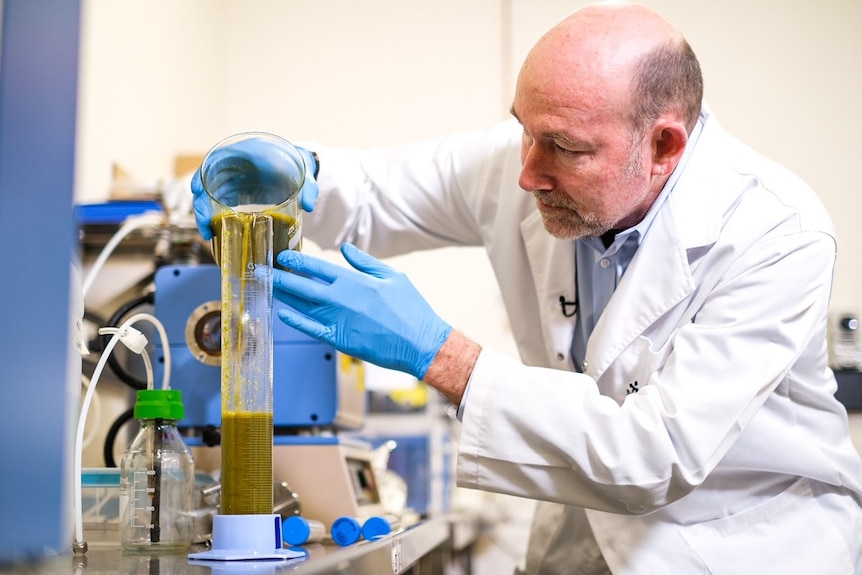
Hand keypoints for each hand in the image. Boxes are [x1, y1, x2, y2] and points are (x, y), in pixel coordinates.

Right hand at [190, 137, 318, 240]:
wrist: (297, 170)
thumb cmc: (298, 165)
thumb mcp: (305, 172)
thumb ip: (308, 186)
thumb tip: (309, 205)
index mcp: (246, 153)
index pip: (216, 160)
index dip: (203, 174)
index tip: (196, 189)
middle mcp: (234, 165)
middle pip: (207, 181)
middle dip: (201, 203)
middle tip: (204, 224)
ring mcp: (232, 179)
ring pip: (209, 195)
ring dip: (204, 214)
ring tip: (208, 234)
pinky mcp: (235, 192)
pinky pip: (218, 203)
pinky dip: (214, 217)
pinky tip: (215, 232)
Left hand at [273, 244, 452, 379]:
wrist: (420, 342)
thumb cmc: (410, 309)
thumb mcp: (393, 277)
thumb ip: (365, 262)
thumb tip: (346, 249)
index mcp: (354, 280)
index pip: (316, 266)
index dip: (296, 260)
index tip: (282, 256)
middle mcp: (340, 298)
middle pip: (301, 284)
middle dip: (278, 276)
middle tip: (260, 270)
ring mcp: (337, 320)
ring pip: (302, 305)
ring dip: (283, 295)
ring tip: (267, 287)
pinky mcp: (339, 340)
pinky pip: (311, 328)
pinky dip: (295, 320)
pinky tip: (282, 313)